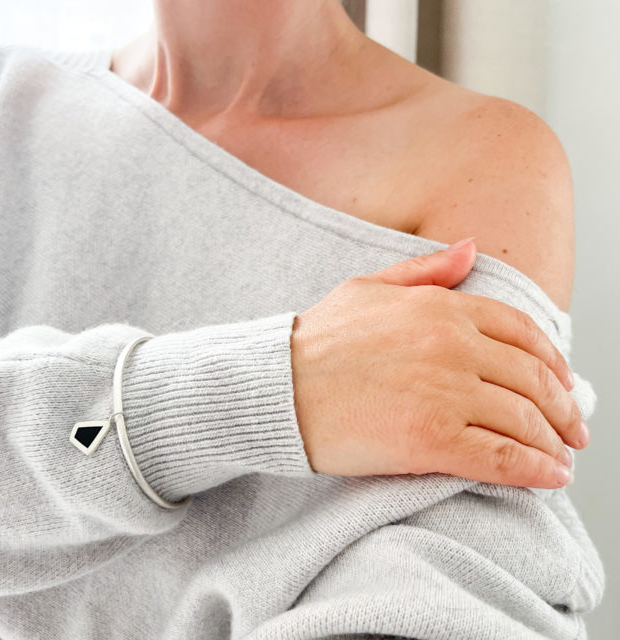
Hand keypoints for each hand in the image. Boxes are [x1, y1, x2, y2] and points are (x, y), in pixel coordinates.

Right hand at [290, 238, 585, 488]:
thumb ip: (425, 270)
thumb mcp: (368, 287)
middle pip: (533, 378)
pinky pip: (500, 457)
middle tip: (574, 428)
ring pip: (524, 419)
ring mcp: (444, 393)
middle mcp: (451, 346)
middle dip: (563, 407)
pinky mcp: (430, 440)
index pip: (521, 332)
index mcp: (440, 308)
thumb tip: (471, 248)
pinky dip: (533, 469)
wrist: (276, 386)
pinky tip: (549, 477)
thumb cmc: (318, 340)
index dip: (552, 360)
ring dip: (553, 441)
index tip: (562, 382)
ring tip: (562, 457)